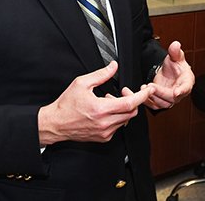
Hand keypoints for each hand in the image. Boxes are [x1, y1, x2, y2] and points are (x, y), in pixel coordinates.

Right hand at [38, 61, 154, 144]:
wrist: (55, 124)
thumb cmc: (66, 105)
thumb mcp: (82, 83)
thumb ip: (101, 74)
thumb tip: (113, 66)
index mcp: (101, 109)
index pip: (130, 103)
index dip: (142, 96)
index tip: (149, 89)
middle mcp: (105, 123)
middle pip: (131, 112)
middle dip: (132, 100)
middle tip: (123, 91)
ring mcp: (105, 132)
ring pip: (126, 119)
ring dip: (123, 108)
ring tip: (110, 100)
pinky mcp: (103, 137)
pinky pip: (118, 126)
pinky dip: (117, 116)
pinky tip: (106, 110)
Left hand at [143, 41, 194, 109]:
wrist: (169, 72)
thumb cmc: (176, 65)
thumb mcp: (176, 56)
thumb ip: (175, 51)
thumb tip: (175, 45)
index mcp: (187, 81)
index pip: (186, 87)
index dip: (182, 90)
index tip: (176, 92)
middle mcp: (180, 93)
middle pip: (172, 97)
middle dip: (160, 92)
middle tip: (151, 86)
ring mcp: (170, 99)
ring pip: (162, 103)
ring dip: (152, 97)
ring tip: (144, 88)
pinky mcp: (161, 101)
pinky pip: (154, 105)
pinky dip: (146, 101)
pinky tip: (141, 92)